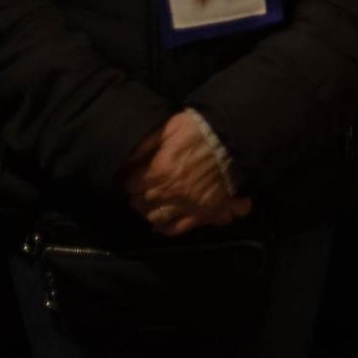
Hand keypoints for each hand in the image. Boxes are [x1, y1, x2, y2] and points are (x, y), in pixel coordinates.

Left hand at [125, 111, 250, 236]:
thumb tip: (126, 160)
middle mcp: (169, 193)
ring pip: (157, 218)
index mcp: (158, 171)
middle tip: (138, 192)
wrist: (231, 140)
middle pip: (140, 204)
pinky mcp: (203, 213)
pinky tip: (161, 226)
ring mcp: (186, 205)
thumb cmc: (198, 131)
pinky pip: (180, 228)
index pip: (131, 184)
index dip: (130, 179)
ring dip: (149, 213)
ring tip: (149, 207)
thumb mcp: (168, 128)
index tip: (132, 176)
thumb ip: (145, 144)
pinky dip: (168, 229)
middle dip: (136, 197)